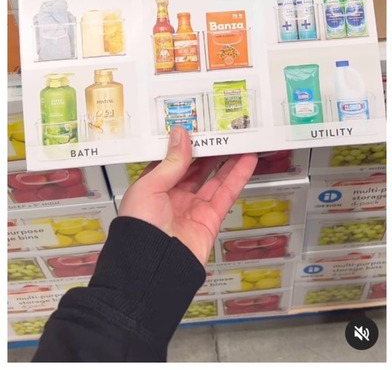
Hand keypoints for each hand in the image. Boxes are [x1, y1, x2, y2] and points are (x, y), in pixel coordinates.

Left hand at [119, 127, 256, 264]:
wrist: (152, 270)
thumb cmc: (139, 231)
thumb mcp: (149, 188)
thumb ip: (171, 162)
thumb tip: (180, 135)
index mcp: (153, 189)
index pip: (173, 160)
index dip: (186, 144)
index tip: (199, 126)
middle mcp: (173, 198)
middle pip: (197, 168)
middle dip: (210, 150)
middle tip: (223, 131)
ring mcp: (193, 208)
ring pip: (215, 179)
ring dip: (229, 160)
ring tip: (240, 141)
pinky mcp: (211, 219)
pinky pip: (227, 193)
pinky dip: (239, 176)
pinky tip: (247, 161)